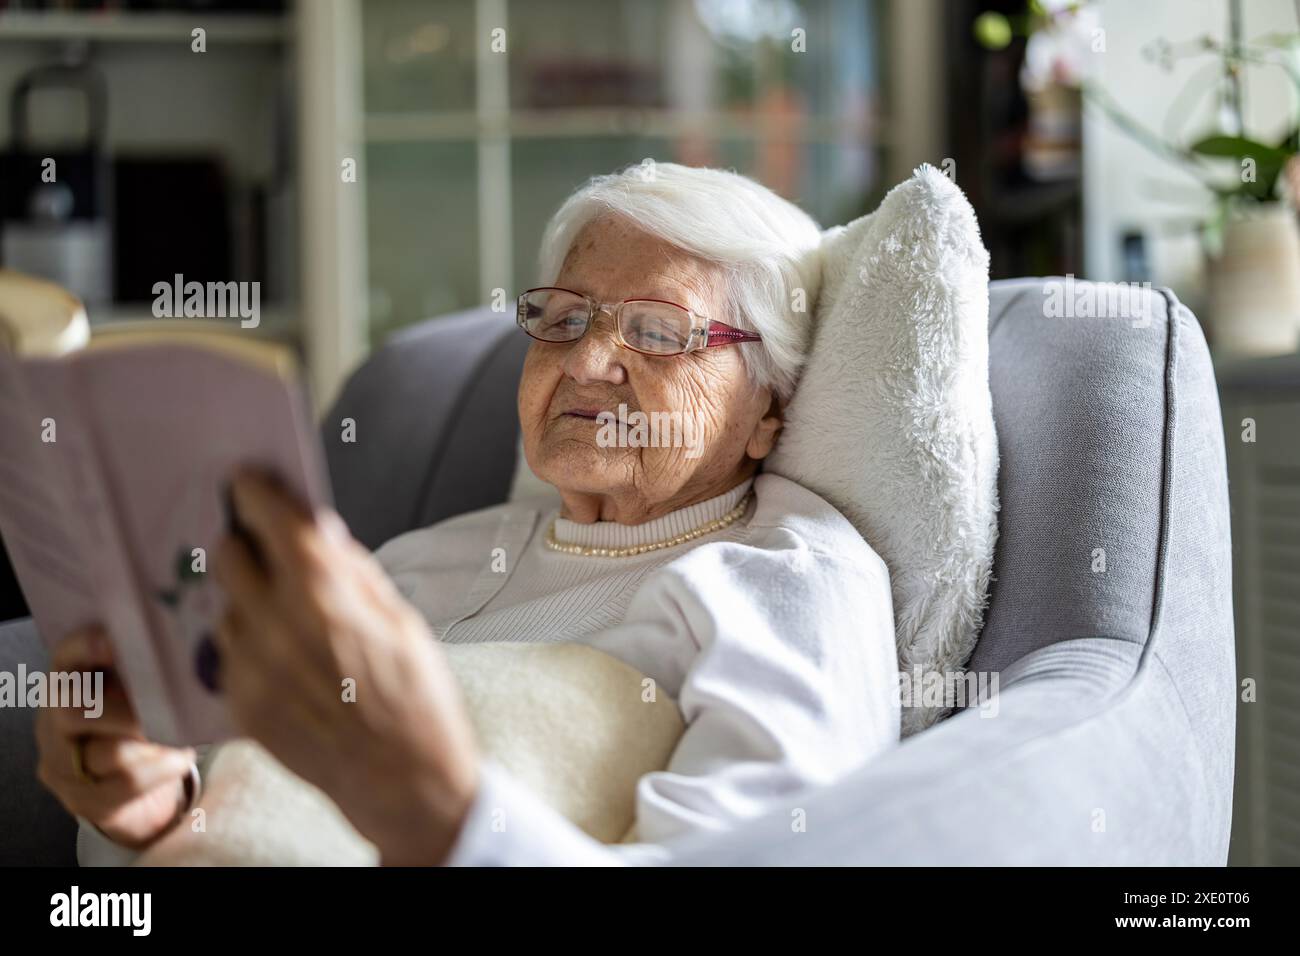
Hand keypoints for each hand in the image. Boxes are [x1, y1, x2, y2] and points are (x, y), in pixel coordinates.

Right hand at [35, 625, 196, 849]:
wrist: (132, 790)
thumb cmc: (136, 723)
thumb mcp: (135, 690)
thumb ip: (144, 667)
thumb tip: (182, 646)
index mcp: (66, 683)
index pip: (64, 656)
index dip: (84, 646)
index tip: (112, 642)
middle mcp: (52, 723)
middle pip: (77, 709)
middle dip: (134, 709)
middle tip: (173, 707)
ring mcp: (61, 766)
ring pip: (114, 752)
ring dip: (160, 743)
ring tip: (185, 735)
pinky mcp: (81, 800)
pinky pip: (128, 783)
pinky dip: (164, 768)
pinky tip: (180, 758)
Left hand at [214, 470, 479, 864]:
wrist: (405, 778)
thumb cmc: (417, 698)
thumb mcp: (401, 618)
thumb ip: (352, 569)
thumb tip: (319, 530)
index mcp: (324, 593)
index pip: (269, 519)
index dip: (253, 492)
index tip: (246, 481)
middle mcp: (277, 626)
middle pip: (228, 557)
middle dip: (247, 545)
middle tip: (268, 550)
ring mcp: (252, 669)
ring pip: (227, 607)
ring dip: (249, 601)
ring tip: (291, 623)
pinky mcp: (241, 704)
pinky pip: (228, 655)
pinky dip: (250, 647)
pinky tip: (288, 663)